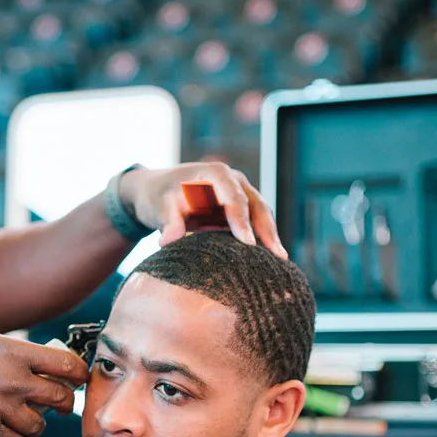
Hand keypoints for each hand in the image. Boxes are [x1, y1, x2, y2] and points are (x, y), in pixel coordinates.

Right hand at [0, 327, 89, 436]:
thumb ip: (13, 353)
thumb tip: (41, 365)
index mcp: (14, 352)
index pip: (66, 365)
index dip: (80, 374)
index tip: (79, 379)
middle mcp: (11, 380)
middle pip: (60, 398)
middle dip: (65, 402)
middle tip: (60, 403)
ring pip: (39, 426)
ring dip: (36, 423)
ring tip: (24, 416)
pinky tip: (5, 428)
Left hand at [120, 163, 287, 259]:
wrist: (156, 192)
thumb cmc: (158, 197)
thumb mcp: (159, 207)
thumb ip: (168, 222)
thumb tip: (168, 241)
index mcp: (215, 174)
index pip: (234, 199)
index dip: (242, 221)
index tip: (248, 244)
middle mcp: (233, 180)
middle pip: (256, 205)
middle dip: (267, 231)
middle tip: (277, 256)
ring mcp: (238, 193)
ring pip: (261, 214)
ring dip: (270, 236)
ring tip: (279, 263)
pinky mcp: (238, 209)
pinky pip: (254, 223)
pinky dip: (261, 239)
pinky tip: (267, 261)